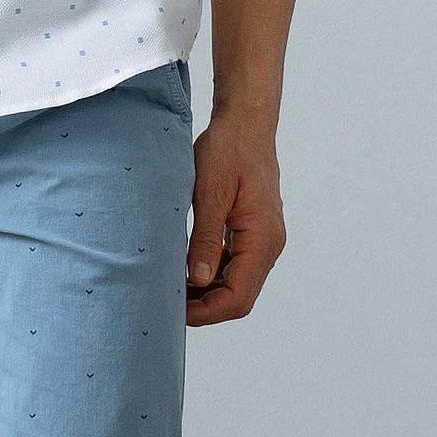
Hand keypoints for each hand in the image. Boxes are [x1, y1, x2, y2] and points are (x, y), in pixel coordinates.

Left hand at [185, 113, 285, 325]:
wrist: (245, 124)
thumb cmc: (228, 150)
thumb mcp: (210, 193)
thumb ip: (205, 238)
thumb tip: (199, 279)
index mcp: (262, 238)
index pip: (238, 296)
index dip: (207, 312)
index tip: (174, 312)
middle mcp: (269, 245)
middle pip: (240, 297)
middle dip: (205, 308)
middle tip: (167, 304)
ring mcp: (263, 240)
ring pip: (237, 284)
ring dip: (207, 293)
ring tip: (171, 290)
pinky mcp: (253, 233)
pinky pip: (235, 266)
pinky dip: (212, 276)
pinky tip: (186, 270)